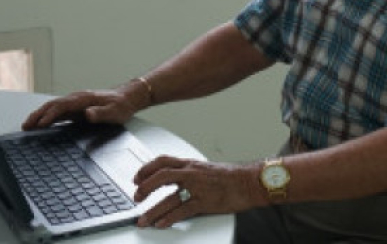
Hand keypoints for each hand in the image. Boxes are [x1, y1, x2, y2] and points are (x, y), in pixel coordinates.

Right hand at [21, 86, 143, 129]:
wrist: (128, 97)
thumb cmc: (121, 106)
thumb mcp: (114, 112)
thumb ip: (101, 113)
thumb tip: (87, 114)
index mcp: (83, 99)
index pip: (61, 106)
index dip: (49, 115)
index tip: (39, 124)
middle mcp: (77, 98)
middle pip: (52, 105)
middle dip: (38, 115)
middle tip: (25, 126)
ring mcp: (75, 102)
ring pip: (53, 107)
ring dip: (39, 115)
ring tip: (27, 125)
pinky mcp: (76, 107)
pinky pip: (58, 111)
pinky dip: (47, 116)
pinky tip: (41, 124)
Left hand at [133, 156, 263, 228]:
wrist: (249, 181)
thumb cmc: (231, 176)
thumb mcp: (206, 169)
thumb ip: (190, 172)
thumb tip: (175, 179)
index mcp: (190, 164)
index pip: (162, 161)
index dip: (146, 169)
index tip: (137, 178)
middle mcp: (191, 174)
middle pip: (160, 177)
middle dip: (144, 188)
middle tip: (137, 198)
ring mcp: (197, 188)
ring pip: (168, 199)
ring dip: (153, 211)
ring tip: (143, 220)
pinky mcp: (205, 202)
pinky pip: (182, 211)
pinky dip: (169, 218)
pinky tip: (161, 224)